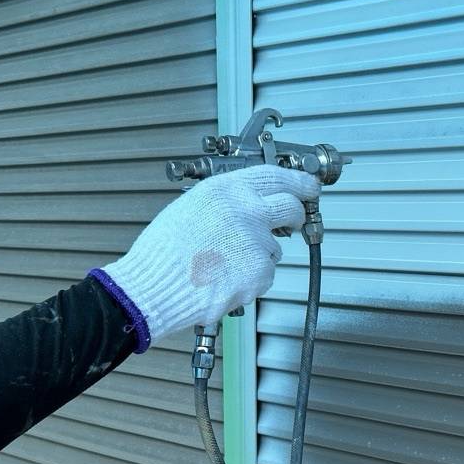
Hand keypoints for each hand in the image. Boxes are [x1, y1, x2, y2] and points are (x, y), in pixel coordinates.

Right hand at [93, 165, 319, 349]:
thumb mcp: (192, 205)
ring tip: (223, 261)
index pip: (277, 176)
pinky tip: (224, 277)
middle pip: (292, 208)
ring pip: (274, 247)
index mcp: (227, 190)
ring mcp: (257, 244)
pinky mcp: (259, 273)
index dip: (299, 181)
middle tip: (291, 221)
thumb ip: (227, 200)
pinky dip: (251, 278)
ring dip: (259, 254)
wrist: (153, 287)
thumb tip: (253, 201)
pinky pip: (265, 274)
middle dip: (296, 215)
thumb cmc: (164, 251)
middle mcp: (248, 212)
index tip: (310, 185)